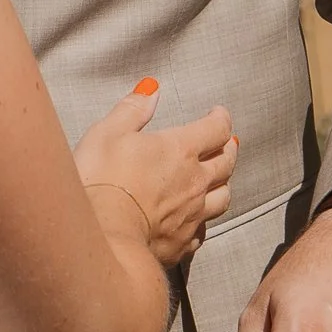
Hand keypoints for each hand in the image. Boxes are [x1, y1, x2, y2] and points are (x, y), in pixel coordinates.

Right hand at [75, 81, 235, 267]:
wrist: (104, 236)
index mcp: (181, 149)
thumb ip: (132, 110)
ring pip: (223, 198)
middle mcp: (195, 181)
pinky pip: (203, 230)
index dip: (220, 118)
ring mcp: (192, 215)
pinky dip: (203, 220)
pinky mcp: (183, 242)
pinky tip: (195, 220)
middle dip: (229, 148)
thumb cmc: (102, 179)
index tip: (217, 113)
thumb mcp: (108, 132)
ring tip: (219, 179)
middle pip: (227, 163)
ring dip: (224, 184)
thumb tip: (151, 89)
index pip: (216, 129)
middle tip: (227, 142)